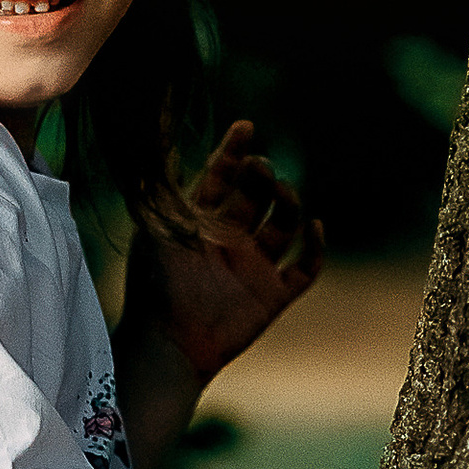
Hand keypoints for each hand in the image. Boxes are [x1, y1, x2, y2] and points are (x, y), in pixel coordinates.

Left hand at [130, 120, 324, 383]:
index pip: (222, 176)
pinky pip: (306, 269)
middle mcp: (230, 240)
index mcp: (201, 221)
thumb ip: (160, 184)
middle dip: (260, 175)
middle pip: (256, 195)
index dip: (234, 151)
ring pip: (285, 225)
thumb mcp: (155, 225)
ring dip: (288, 203)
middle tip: (258, 165)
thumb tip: (156, 136)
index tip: (245, 127)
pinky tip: (313, 225)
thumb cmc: (153, 282)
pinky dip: (315, 247)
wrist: (167, 341)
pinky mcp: (273, 296)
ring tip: (283, 190)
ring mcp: (254, 267)